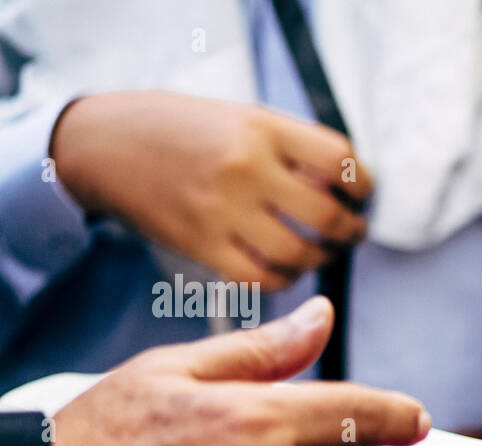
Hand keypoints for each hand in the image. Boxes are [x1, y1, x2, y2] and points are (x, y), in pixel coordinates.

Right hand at [50, 91, 371, 290]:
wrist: (105, 145)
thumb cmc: (182, 130)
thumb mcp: (241, 117)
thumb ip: (291, 148)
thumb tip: (346, 188)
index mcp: (261, 128)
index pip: (339, 160)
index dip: (362, 184)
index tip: (362, 194)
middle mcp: (245, 168)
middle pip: (327, 215)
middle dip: (351, 230)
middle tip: (352, 231)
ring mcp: (222, 210)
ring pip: (300, 254)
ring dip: (322, 259)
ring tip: (322, 252)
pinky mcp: (202, 246)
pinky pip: (262, 279)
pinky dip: (284, 279)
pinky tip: (285, 267)